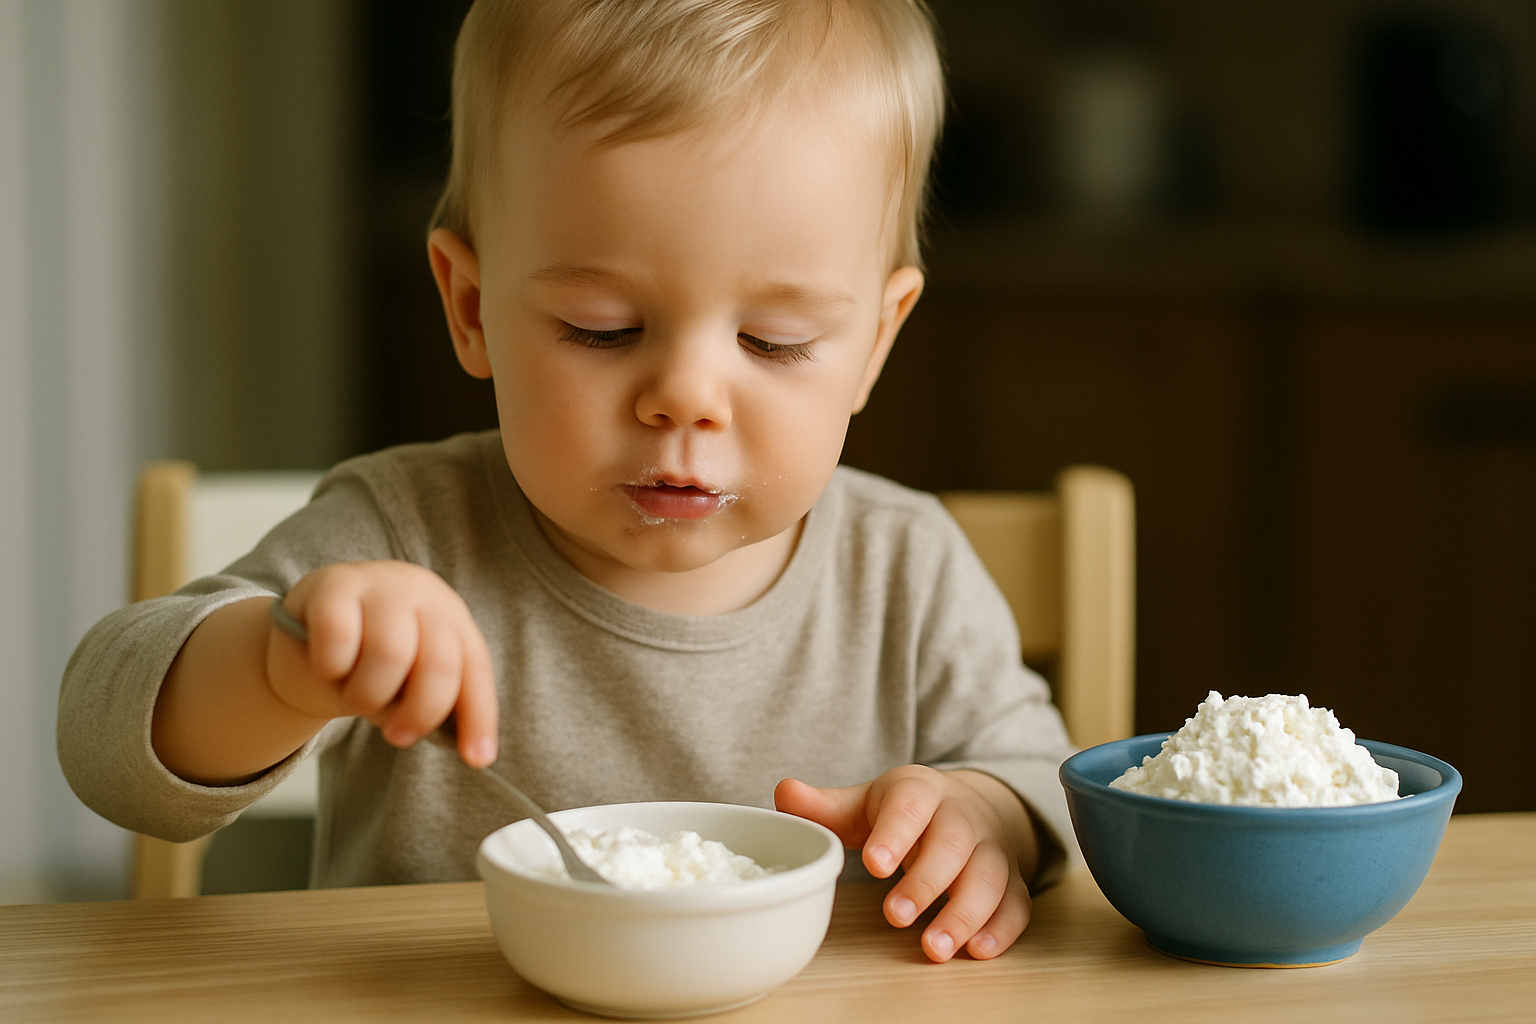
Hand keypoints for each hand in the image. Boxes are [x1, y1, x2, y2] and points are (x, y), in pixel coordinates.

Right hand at [268, 560, 497, 766]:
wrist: (303, 630)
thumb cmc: (365, 662)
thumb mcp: (406, 682)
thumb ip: (432, 702)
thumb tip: (469, 752)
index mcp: (450, 616)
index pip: (475, 666)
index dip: (479, 716)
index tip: (477, 759)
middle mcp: (422, 592)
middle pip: (439, 662)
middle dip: (420, 713)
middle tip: (397, 737)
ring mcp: (379, 583)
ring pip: (390, 653)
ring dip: (368, 695)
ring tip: (354, 699)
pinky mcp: (333, 584)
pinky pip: (339, 637)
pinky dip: (332, 668)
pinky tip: (328, 668)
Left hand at [775, 766, 1031, 961]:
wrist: (971, 805)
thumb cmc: (908, 811)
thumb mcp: (868, 801)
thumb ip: (827, 806)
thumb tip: (784, 793)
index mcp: (922, 792)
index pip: (910, 807)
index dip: (894, 834)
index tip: (873, 864)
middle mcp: (962, 818)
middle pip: (952, 845)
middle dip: (926, 882)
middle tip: (896, 915)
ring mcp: (992, 850)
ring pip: (988, 878)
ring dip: (965, 914)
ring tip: (934, 948)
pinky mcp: (1011, 881)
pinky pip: (1016, 905)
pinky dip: (1003, 929)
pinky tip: (978, 951)